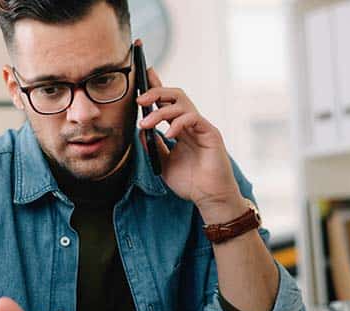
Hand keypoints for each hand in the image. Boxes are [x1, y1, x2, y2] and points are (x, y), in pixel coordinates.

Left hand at [135, 52, 244, 222]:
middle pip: (175, 95)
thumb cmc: (190, 182)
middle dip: (156, 92)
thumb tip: (140, 129)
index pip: (167, 101)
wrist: (209, 198)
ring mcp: (201, 127)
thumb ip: (153, 145)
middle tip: (139, 100)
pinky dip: (179, 123)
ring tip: (146, 124)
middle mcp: (191, 123)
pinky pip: (193, 118)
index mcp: (180, 128)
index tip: (143, 73)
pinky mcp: (211, 133)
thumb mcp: (163, 162)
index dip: (156, 85)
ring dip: (161, 111)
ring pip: (182, 104)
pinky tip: (169, 135)